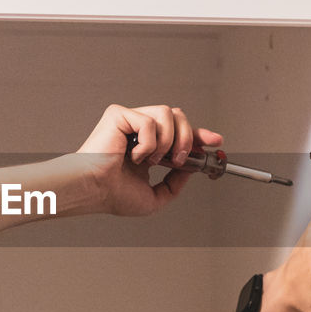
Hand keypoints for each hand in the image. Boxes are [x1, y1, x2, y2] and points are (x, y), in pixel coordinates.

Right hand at [76, 104, 223, 216]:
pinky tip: (133, 155)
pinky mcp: (119, 114)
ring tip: (150, 160)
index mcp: (147, 146)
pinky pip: (149, 121)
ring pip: (167, 113)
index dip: (199, 134)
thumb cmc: (112, 195)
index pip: (178, 131)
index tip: (215, 141)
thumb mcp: (154, 198)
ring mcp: (129, 120)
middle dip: (187, 138)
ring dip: (166, 142)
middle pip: (178, 115)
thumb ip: (174, 185)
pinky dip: (147, 144)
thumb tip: (190, 169)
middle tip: (177, 159)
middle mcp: (139, 130)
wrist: (95, 189)